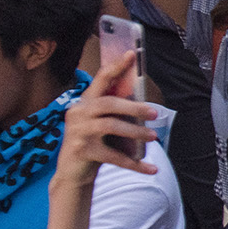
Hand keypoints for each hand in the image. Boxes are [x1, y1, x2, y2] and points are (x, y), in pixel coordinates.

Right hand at [58, 52, 160, 182]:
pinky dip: (135, 164)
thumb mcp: (100, 124)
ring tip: (152, 138)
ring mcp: (78, 132)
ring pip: (111, 126)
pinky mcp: (83, 151)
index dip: (116, 66)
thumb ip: (114, 112)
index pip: (100, 78)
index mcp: (84, 102)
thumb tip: (144, 104)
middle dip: (134, 107)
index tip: (132, 53)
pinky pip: (114, 156)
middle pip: (109, 103)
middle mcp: (78, 113)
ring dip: (135, 132)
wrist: (72, 174)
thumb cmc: (92, 144)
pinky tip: (151, 169)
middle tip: (155, 113)